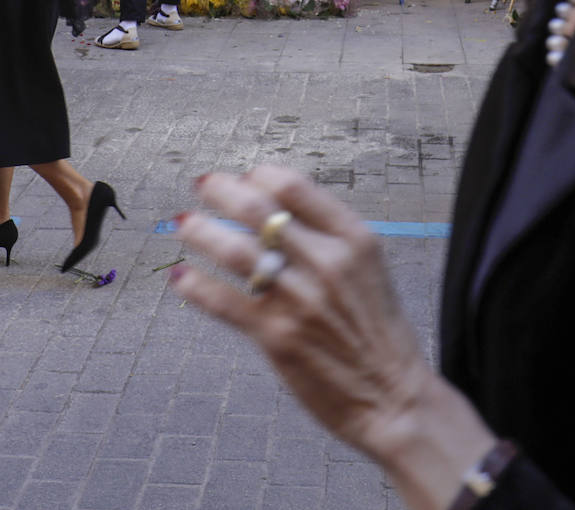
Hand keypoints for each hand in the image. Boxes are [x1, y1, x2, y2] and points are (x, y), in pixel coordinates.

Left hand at [171, 165, 493, 507]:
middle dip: (221, 190)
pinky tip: (181, 277)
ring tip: (185, 222)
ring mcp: (298, 299)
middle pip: (257, 208)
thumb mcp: (366, 264)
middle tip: (203, 184)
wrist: (393, 397)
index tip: (245, 179)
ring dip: (201, 231)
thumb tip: (271, 203)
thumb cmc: (377, 328)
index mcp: (352, 238)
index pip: (292, 185)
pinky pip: (223, 301)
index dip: (259, 176)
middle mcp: (325, 262)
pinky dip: (195, 285)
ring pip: (234, 249)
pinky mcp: (276, 336)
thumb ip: (326, 233)